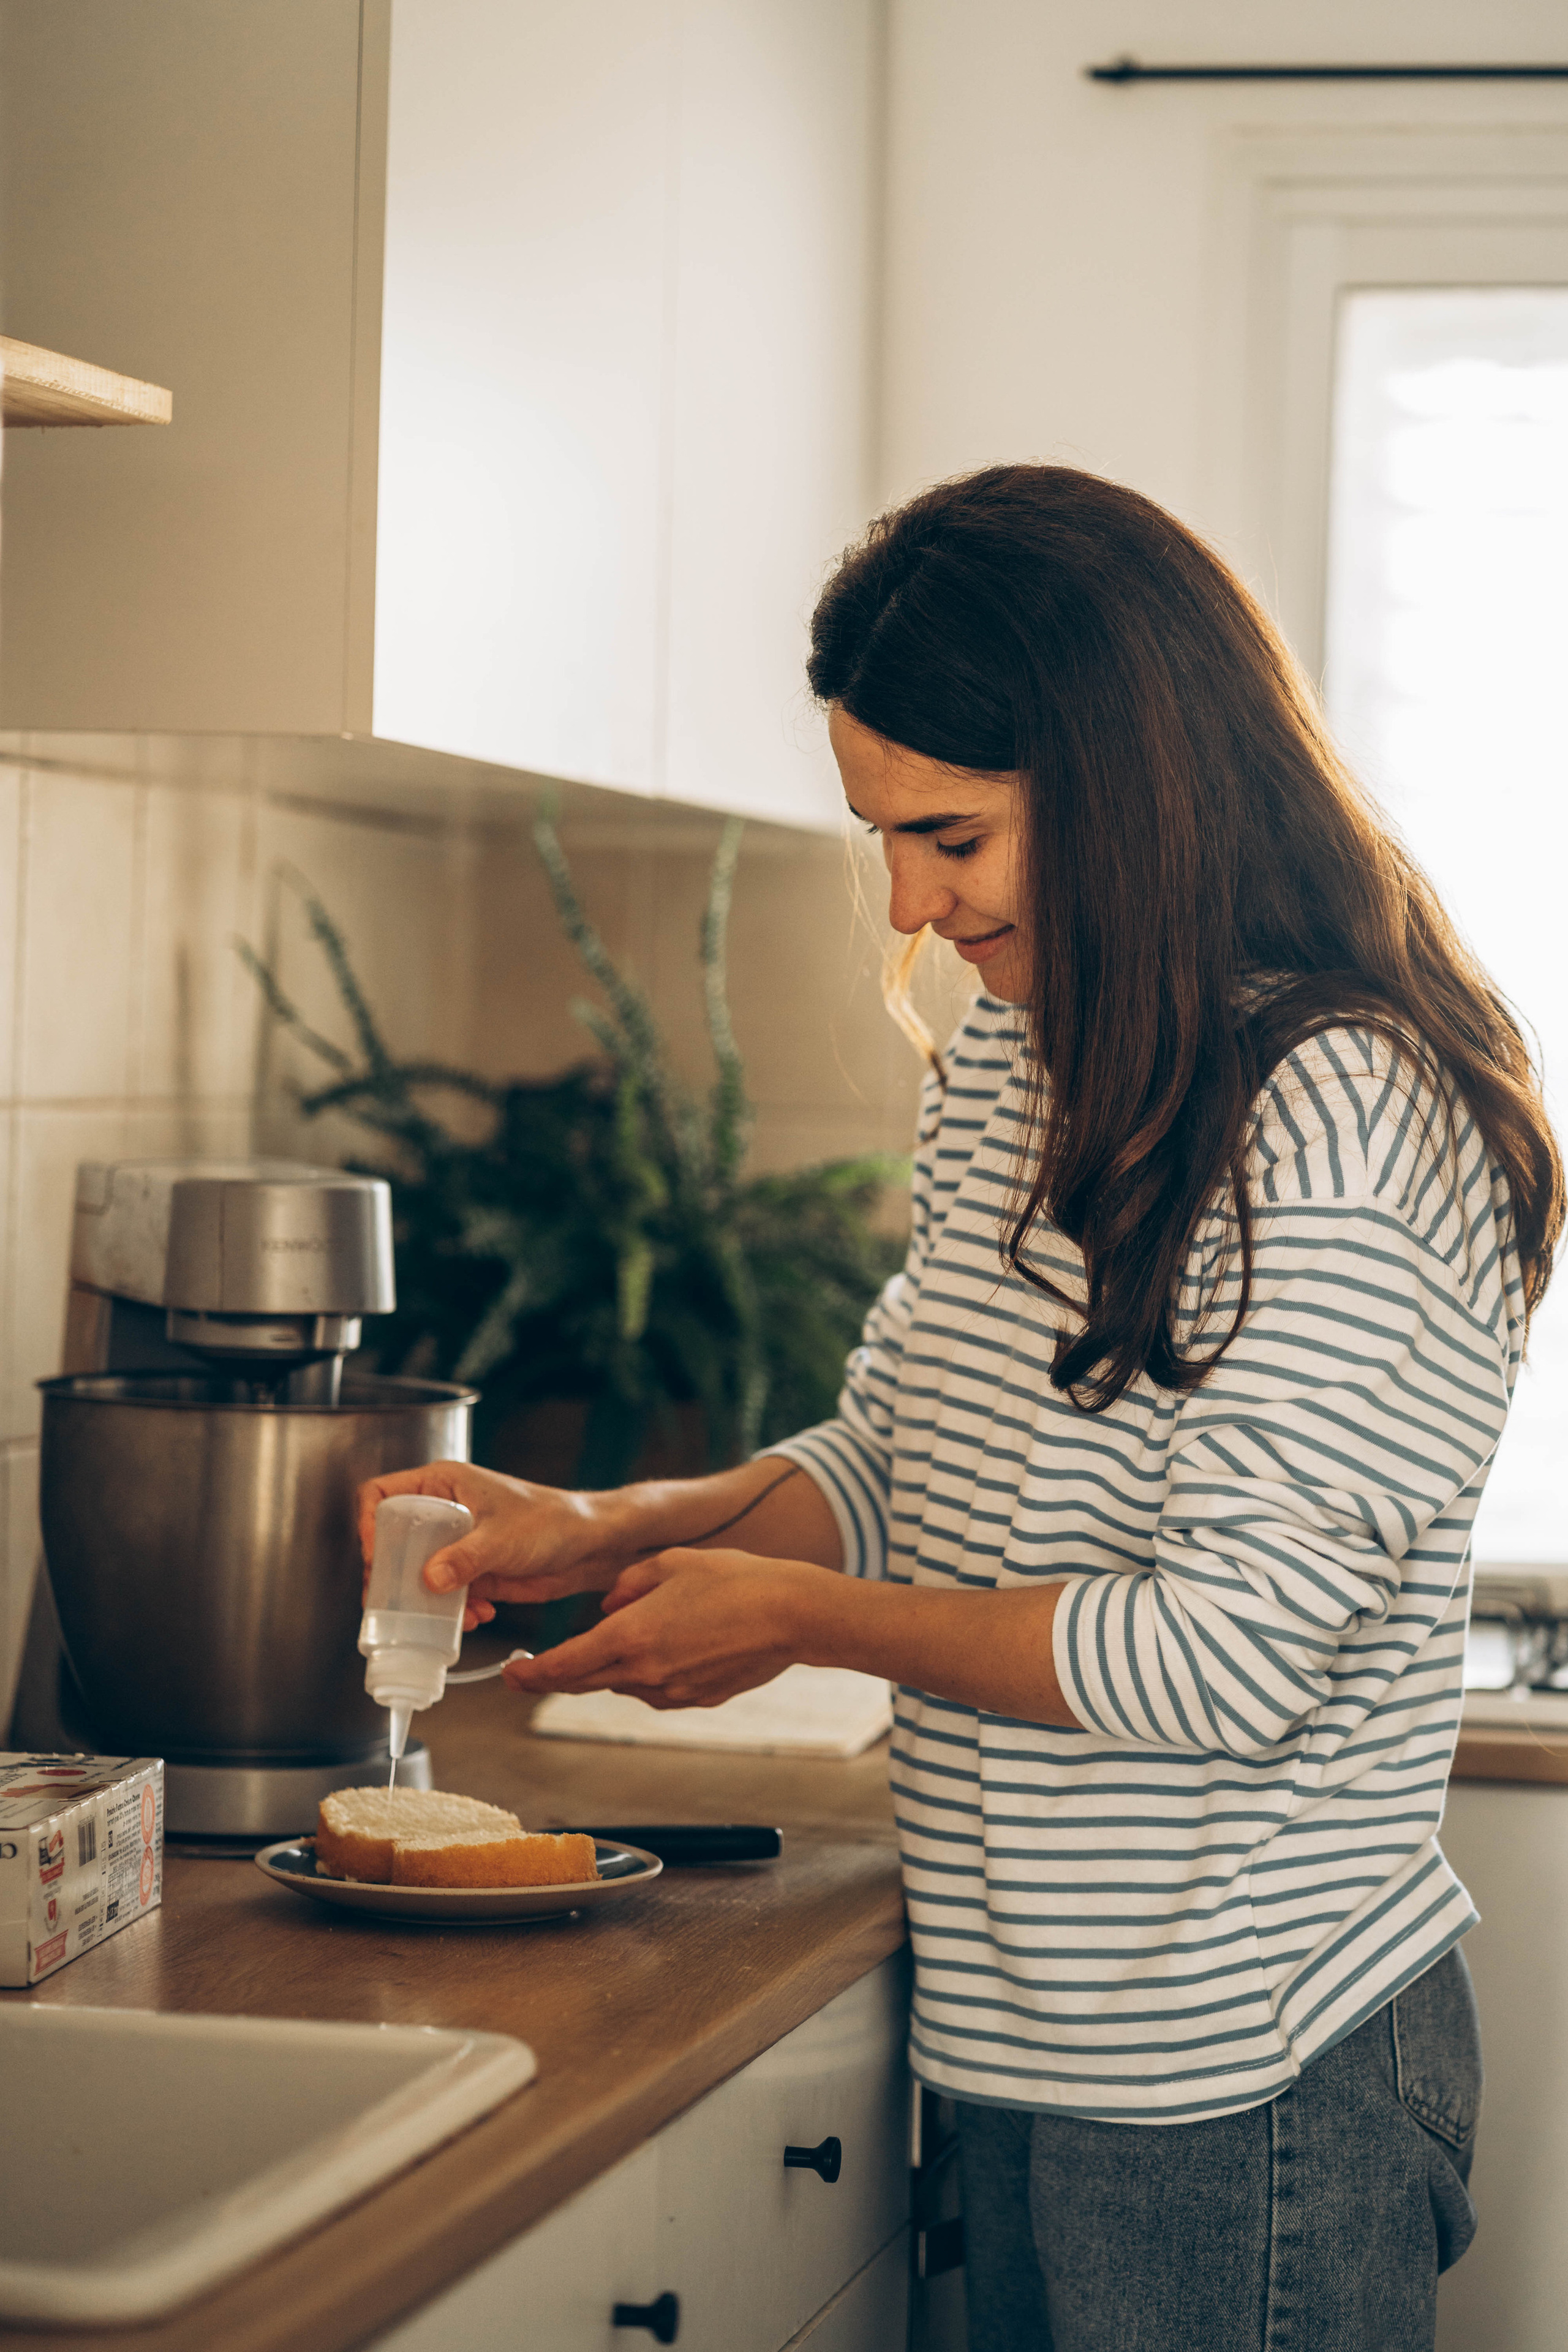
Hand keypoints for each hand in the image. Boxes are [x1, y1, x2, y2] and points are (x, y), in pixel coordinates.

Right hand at [356, 1462, 635, 1630]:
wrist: (589, 1547)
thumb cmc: (553, 1522)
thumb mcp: (504, 1537)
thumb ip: (465, 1557)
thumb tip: (428, 1579)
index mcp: (442, 1483)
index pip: (381, 1494)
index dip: (369, 1525)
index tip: (376, 1557)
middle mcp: (441, 1511)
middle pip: (390, 1542)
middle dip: (394, 1576)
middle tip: (400, 1602)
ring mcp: (453, 1544)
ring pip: (414, 1574)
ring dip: (425, 1602)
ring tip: (453, 1615)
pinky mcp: (468, 1573)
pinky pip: (441, 1596)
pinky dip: (452, 1612)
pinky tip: (479, 1615)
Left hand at [502, 1547, 832, 1707]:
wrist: (791, 1614)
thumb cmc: (735, 1580)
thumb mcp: (671, 1563)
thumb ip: (629, 1582)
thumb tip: (608, 1601)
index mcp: (631, 1636)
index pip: (564, 1664)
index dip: (530, 1673)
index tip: (509, 1674)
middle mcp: (645, 1672)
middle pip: (583, 1684)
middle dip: (552, 1678)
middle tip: (529, 1672)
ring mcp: (671, 1690)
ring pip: (621, 1685)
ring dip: (608, 1669)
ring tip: (622, 1638)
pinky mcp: (696, 1698)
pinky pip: (655, 1689)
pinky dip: (645, 1674)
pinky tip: (665, 1648)